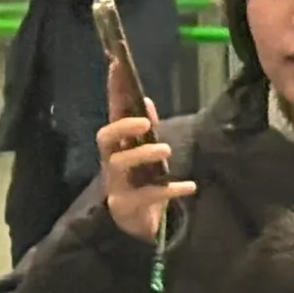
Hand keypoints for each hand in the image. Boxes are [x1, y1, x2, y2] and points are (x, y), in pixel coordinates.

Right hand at [96, 77, 190, 243]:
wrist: (137, 227)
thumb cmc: (142, 185)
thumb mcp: (145, 156)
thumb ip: (145, 130)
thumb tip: (147, 100)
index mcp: (118, 147)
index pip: (112, 114)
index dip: (113, 91)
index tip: (116, 65)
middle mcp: (111, 163)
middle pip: (104, 138)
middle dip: (122, 126)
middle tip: (144, 122)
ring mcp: (116, 185)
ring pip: (118, 164)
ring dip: (142, 154)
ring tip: (166, 149)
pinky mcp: (126, 206)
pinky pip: (145, 196)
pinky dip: (169, 189)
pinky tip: (189, 186)